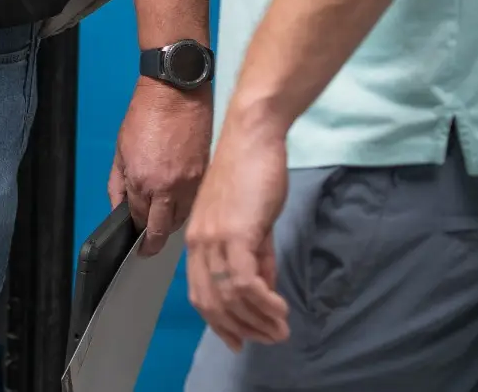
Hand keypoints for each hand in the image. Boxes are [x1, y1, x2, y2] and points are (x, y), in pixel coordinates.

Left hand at [110, 79, 210, 255]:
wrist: (176, 93)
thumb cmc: (145, 116)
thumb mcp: (120, 150)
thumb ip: (117, 183)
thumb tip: (118, 207)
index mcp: (143, 181)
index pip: (140, 220)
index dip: (137, 232)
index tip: (137, 240)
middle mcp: (169, 188)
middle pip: (163, 229)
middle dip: (155, 242)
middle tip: (149, 248)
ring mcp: (191, 184)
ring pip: (183, 219)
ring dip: (173, 225)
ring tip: (164, 225)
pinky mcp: (207, 175)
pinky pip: (196, 203)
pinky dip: (188, 209)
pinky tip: (181, 206)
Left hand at [185, 116, 291, 349]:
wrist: (252, 138)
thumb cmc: (252, 172)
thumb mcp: (251, 221)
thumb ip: (256, 254)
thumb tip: (264, 286)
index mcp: (197, 239)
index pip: (200, 293)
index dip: (219, 322)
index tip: (240, 340)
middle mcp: (199, 241)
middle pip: (211, 302)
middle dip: (241, 328)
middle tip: (269, 339)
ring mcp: (215, 237)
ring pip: (229, 296)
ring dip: (257, 320)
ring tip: (281, 331)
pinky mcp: (236, 232)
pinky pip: (245, 281)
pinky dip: (263, 302)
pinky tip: (280, 309)